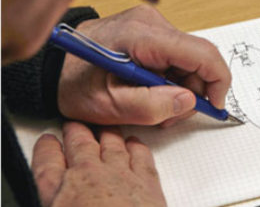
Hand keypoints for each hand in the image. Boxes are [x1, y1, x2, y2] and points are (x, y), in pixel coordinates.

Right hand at [31, 121, 165, 206]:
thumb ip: (56, 199)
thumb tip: (59, 198)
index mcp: (58, 191)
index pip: (46, 161)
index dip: (47, 148)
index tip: (48, 141)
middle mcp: (87, 175)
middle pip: (80, 144)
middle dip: (76, 132)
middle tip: (75, 126)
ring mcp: (119, 174)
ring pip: (112, 143)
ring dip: (107, 134)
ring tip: (105, 130)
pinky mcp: (147, 181)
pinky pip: (140, 154)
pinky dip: (136, 146)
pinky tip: (134, 143)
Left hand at [58, 5, 230, 126]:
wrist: (52, 67)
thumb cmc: (74, 83)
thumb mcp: (109, 105)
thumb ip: (151, 106)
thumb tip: (188, 101)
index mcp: (143, 36)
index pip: (203, 54)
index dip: (217, 83)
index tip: (213, 107)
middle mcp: (151, 23)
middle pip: (199, 59)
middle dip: (193, 92)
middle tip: (170, 115)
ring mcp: (152, 24)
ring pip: (190, 60)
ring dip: (181, 88)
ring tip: (155, 105)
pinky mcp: (150, 31)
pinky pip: (177, 57)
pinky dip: (171, 79)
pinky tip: (151, 91)